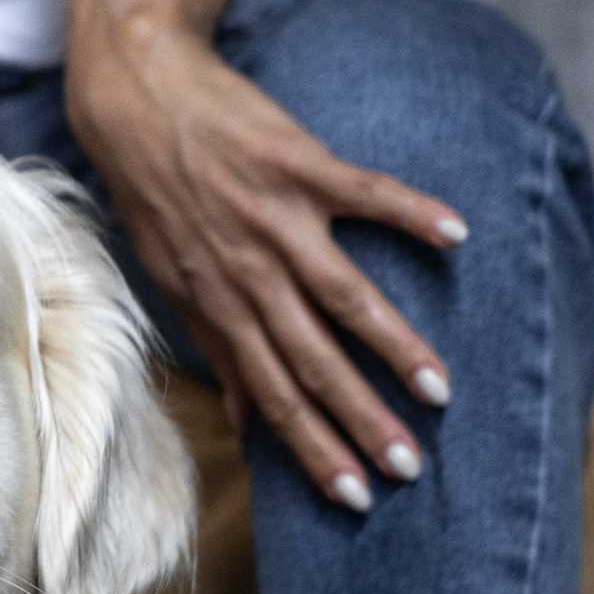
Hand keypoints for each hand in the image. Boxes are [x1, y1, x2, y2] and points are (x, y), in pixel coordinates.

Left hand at [68, 17, 465, 511]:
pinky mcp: (297, 163)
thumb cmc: (157, 197)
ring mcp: (274, 220)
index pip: (273, 397)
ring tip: (439, 389)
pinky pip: (365, 194)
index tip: (354, 494)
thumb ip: (217, 348)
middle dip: (360, 421)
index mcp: (221, 309)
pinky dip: (411, 212)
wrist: (136, 99)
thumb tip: (243, 421)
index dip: (312, 449)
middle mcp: (247, 274)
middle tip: (408, 468)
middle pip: (312, 363)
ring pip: (343, 296)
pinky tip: (457, 235)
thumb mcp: (173, 283)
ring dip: (394, 346)